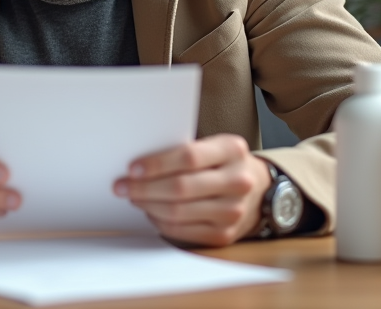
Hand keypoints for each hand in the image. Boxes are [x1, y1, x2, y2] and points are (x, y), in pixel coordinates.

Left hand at [113, 134, 272, 246]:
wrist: (260, 191)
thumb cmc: (224, 163)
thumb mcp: (214, 146)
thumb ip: (185, 150)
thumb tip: (139, 163)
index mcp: (232, 150)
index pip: (188, 157)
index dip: (157, 164)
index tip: (132, 168)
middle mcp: (238, 181)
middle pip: (181, 188)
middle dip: (144, 188)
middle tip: (121, 186)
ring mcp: (233, 211)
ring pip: (179, 212)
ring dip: (148, 205)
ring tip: (133, 198)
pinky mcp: (225, 235)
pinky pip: (182, 231)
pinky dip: (160, 222)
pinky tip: (151, 212)